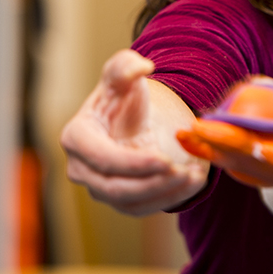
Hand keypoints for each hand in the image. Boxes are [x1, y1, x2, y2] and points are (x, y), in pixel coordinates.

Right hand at [60, 49, 207, 215]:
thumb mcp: (122, 72)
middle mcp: (80, 167)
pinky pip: (141, 208)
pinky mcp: (118, 199)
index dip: (133, 163)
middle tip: (185, 171)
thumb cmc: (121, 93)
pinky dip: (168, 200)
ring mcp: (97, 187)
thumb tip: (142, 67)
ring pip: (129, 203)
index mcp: (77, 136)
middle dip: (152, 183)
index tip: (166, 159)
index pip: (102, 159)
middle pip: (114, 188)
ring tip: (195, 177)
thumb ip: (127, 65)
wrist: (127, 115)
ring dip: (164, 194)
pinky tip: (193, 185)